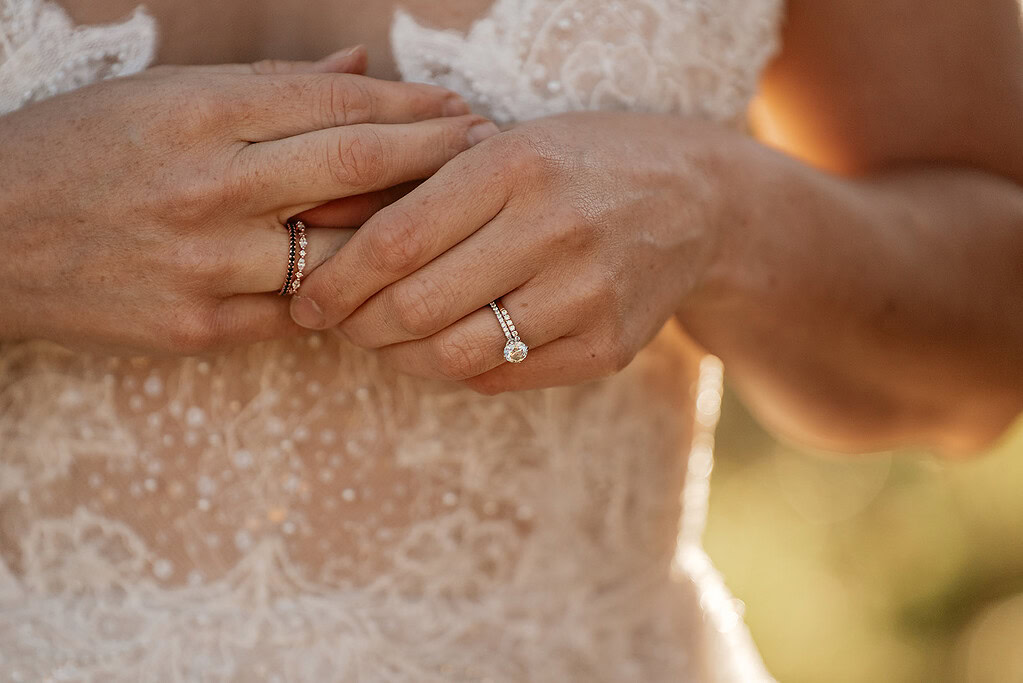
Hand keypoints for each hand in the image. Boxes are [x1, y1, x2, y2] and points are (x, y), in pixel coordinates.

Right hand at [0, 48, 498, 353]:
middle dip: (436, 157)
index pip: (338, 105)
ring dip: (404, 236)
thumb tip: (358, 66)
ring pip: (342, 255)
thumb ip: (269, 87)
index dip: (412, 106)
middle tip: (486, 152)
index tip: (456, 108)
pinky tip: (380, 281)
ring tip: (451, 220)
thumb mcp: (163, 95)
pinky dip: (341, 295)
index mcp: (199, 113)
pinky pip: (299, 313)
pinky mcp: (196, 328)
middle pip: (358, 171)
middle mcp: (208, 186)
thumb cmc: (79, 152)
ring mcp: (204, 263)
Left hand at [292, 112, 721, 392]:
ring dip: (399, 357)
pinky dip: (456, 370)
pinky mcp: (607, 347)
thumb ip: (411, 184)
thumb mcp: (502, 148)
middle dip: (357, 326)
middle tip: (339, 324)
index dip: (335, 280)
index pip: (396, 240)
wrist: (694, 201)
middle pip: (416, 306)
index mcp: (517, 165)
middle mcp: (555, 229)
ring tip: (385, 339)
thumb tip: (316, 226)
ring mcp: (588, 295)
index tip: (305, 299)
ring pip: (454, 355)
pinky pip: (501, 380)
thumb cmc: (578, 165)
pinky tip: (446, 347)